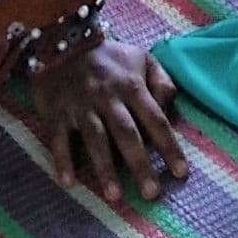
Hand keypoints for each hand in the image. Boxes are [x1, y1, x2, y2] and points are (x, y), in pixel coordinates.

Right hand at [30, 41, 185, 203]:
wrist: (62, 42)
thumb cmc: (108, 59)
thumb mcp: (141, 59)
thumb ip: (162, 82)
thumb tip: (171, 109)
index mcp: (132, 86)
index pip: (155, 120)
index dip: (169, 147)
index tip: (181, 173)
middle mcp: (108, 97)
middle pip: (127, 134)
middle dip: (140, 165)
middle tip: (151, 194)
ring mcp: (81, 106)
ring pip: (95, 139)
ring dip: (105, 168)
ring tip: (114, 195)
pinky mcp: (56, 113)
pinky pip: (59, 139)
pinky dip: (62, 160)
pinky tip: (68, 182)